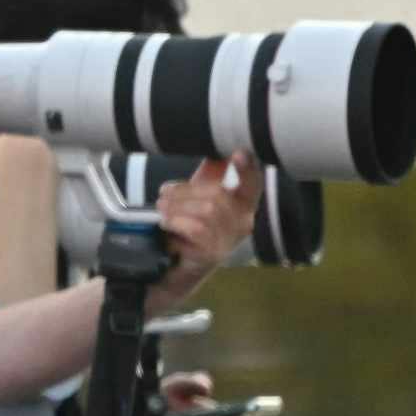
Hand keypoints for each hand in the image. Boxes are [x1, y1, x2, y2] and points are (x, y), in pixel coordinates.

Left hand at [152, 152, 257, 305]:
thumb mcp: (196, 197)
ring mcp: (229, 240)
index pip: (252, 183)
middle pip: (218, 194)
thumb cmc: (182, 231)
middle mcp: (242, 222)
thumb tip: (216, 146)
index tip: (239, 152)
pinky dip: (175, 223)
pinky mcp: (213, 254)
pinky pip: (196, 227)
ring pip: (207, 210)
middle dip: (184, 193)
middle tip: (164, 198)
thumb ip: (210, 174)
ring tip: (162, 213)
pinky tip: (167, 227)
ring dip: (176, 208)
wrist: (166, 270)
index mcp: (240, 205)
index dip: (248, 168)